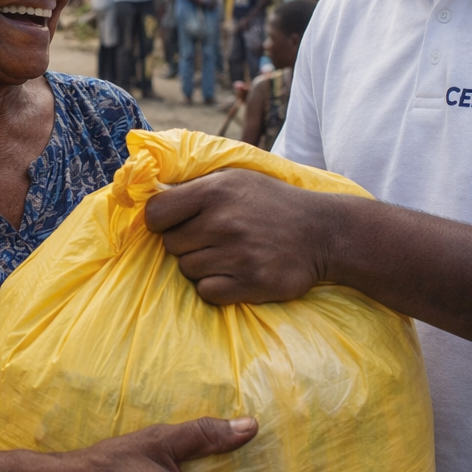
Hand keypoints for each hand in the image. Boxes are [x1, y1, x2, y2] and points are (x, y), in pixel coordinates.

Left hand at [145, 169, 332, 304]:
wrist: (323, 232)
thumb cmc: (271, 202)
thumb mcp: (234, 179)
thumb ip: (194, 185)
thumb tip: (148, 191)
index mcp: (215, 191)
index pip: (156, 212)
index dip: (160, 221)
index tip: (175, 223)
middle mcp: (223, 222)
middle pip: (171, 245)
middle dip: (187, 243)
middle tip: (213, 239)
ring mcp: (237, 255)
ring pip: (187, 270)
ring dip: (202, 266)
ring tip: (229, 254)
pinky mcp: (251, 284)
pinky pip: (206, 292)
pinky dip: (216, 287)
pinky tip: (234, 273)